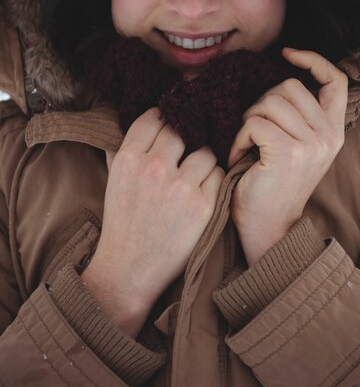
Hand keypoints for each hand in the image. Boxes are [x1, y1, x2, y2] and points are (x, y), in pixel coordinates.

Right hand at [82, 108, 223, 336]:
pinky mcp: (203, 206)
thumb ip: (124, 149)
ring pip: (205, 151)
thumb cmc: (122, 222)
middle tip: (186, 146)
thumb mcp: (113, 180)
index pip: (153, 118)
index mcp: (129, 158)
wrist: (128, 270)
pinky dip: (213, 179)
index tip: (169, 121)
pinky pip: (218, 174)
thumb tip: (144, 122)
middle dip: (185, 136)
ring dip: (202, 159)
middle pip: (181, 130)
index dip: (163, 117)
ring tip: (196, 171)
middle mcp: (155, 168)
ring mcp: (181, 187)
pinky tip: (203, 188)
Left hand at [228, 48, 347, 265]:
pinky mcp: (287, 153)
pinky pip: (253, 123)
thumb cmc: (273, 184)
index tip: (287, 54)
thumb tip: (274, 79)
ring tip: (245, 146)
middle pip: (289, 86)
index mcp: (334, 131)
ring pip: (268, 102)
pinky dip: (238, 137)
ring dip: (247, 121)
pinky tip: (238, 157)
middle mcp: (328, 136)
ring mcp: (310, 144)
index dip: (313, 60)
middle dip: (261, 102)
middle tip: (252, 131)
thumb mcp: (298, 146)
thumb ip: (298, 116)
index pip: (336, 80)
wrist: (269, 228)